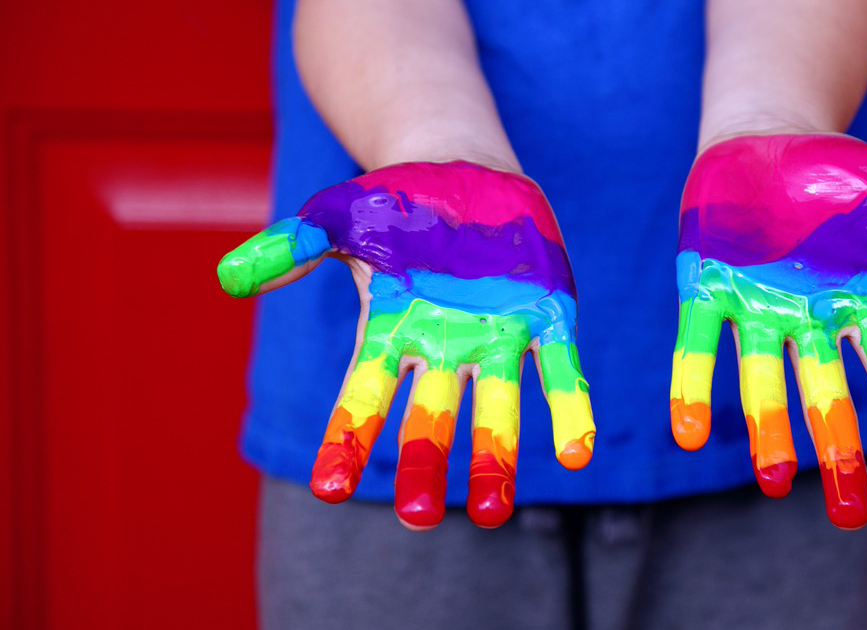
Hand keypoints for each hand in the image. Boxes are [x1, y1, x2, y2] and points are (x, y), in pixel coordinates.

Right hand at [218, 161, 594, 529]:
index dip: (346, 439)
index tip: (330, 488)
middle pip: (430, 419)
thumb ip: (290, 245)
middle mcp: (444, 349)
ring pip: (495, 410)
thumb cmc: (395, 203)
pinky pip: (558, 370)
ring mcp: (496, 338)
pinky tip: (576, 451)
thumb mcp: (337, 216)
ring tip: (493, 514)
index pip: (363, 397)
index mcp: (391, 332)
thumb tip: (229, 279)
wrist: (466, 172)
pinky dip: (568, 408)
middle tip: (419, 517)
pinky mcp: (546, 318)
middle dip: (424, 464)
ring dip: (496, 459)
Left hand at [670, 134, 866, 528]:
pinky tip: (688, 434)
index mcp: (860, 297)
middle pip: (825, 392)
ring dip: (768, 428)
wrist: (765, 138)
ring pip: (763, 378)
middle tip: (847, 512)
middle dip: (835, 447)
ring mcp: (754, 304)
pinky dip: (693, 385)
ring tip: (773, 483)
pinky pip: (698, 343)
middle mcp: (808, 315)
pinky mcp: (704, 287)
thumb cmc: (840, 171)